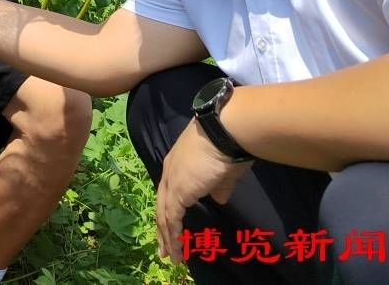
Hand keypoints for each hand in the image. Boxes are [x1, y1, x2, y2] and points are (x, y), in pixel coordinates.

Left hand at [155, 118, 253, 262]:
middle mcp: (169, 172)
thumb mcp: (223, 171)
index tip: (171, 226)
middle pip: (162, 205)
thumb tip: (219, 198)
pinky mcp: (177, 192)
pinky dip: (173, 235)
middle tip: (164, 248)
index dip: (170, 210)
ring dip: (167, 237)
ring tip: (170, 255)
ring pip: (164, 215)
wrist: (223, 133)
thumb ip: (219, 186)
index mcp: (177, 165)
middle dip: (163, 228)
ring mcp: (171, 182)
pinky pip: (171, 218)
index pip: (169, 192)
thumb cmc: (226, 147)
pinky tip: (176, 249)